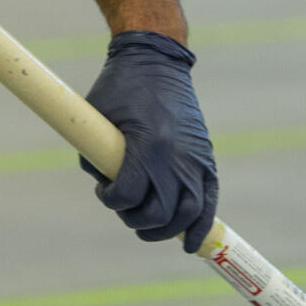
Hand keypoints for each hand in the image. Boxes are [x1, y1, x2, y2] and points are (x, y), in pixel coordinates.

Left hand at [82, 31, 217, 251]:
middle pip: (158, 214)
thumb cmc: (120, 86)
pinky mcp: (206, 159)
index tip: (104, 191)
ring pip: (185, 216)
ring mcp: (195, 159)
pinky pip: (209, 203)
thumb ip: (95, 158)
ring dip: (165, 230)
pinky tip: (189, 245)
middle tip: (125, 207)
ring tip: (148, 225)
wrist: (157, 61)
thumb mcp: (97, 118)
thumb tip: (107, 190)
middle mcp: (176, 157)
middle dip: (136, 219)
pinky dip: (200, 228)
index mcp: (148, 144)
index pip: (127, 196)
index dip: (111, 200)